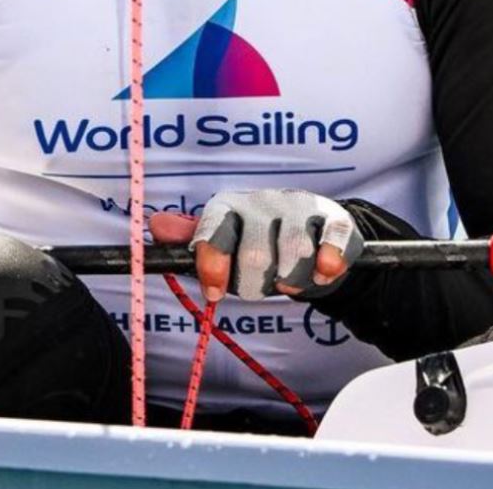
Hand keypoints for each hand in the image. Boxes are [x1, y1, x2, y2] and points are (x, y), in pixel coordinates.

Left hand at [156, 190, 363, 302]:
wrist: (316, 243)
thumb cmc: (259, 248)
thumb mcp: (223, 247)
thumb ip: (191, 240)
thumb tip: (156, 226)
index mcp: (230, 207)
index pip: (214, 230)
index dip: (213, 264)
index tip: (216, 292)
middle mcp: (264, 201)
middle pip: (253, 254)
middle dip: (257, 284)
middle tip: (264, 284)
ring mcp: (301, 206)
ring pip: (293, 254)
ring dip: (292, 281)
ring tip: (290, 280)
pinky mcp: (335, 218)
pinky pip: (331, 244)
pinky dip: (326, 266)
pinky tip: (322, 274)